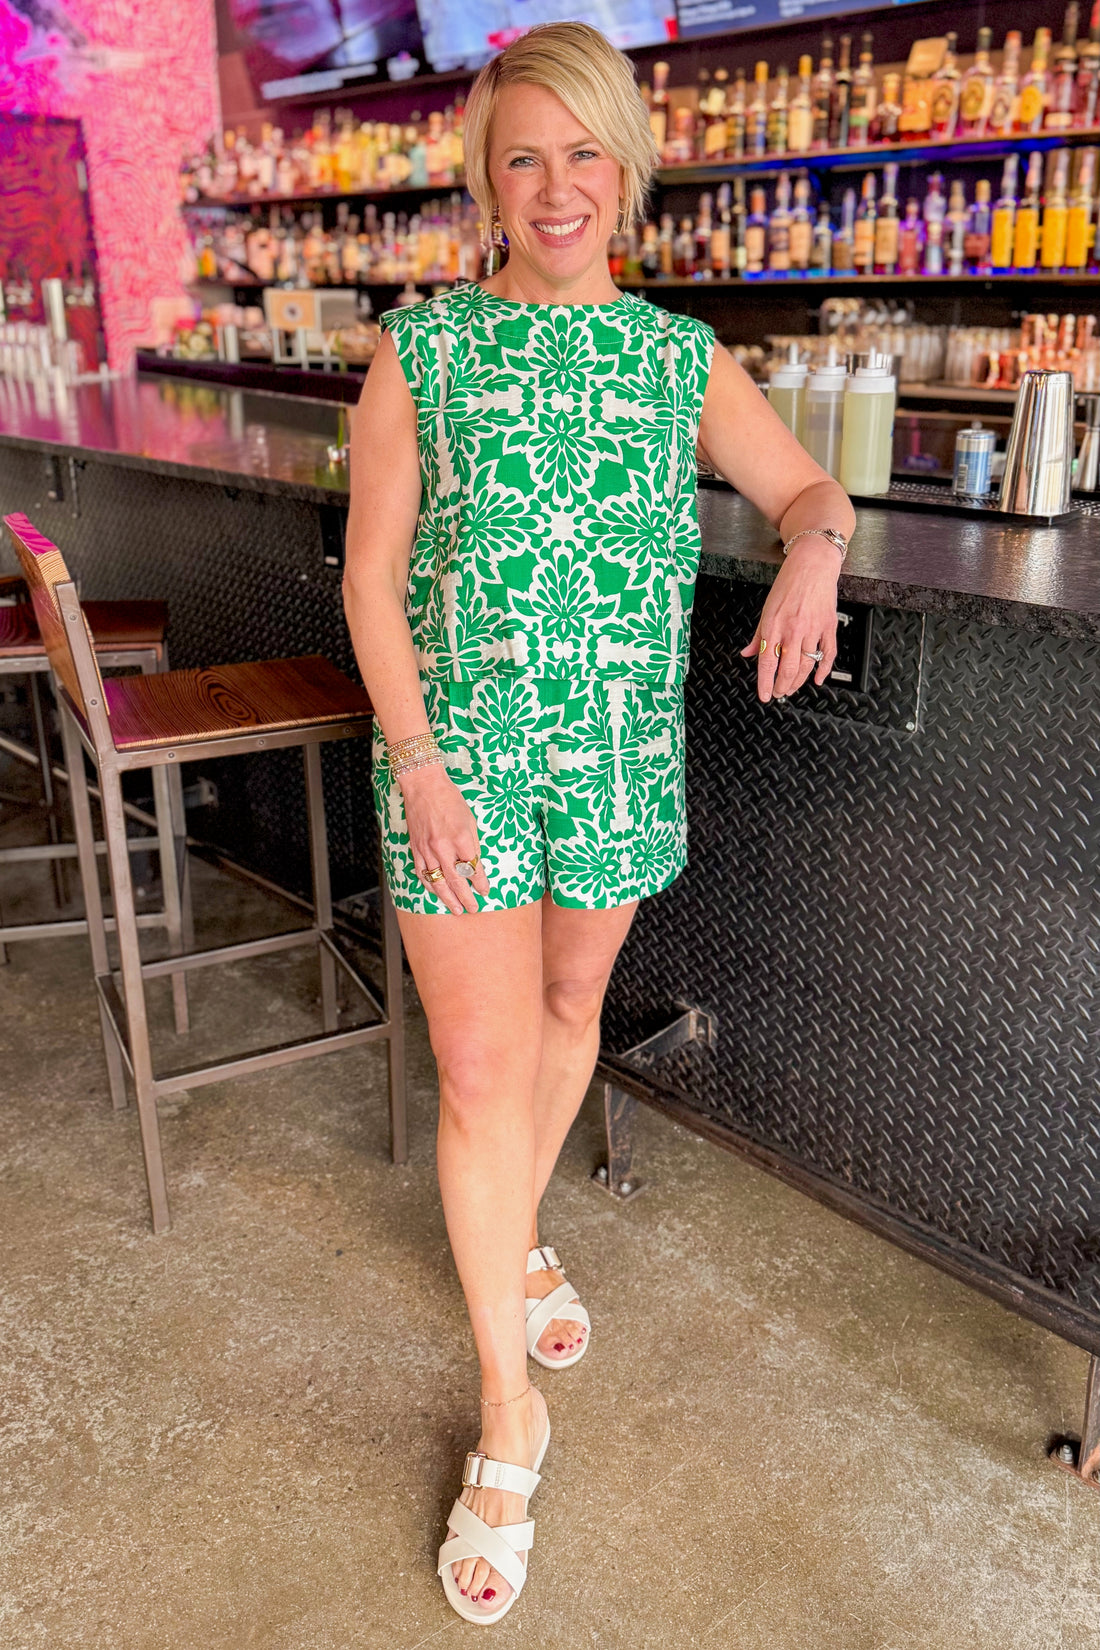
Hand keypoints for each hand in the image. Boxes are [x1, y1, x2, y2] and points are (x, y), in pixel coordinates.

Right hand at [397, 763, 490, 914]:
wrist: (423, 786)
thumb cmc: (450, 800)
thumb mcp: (469, 820)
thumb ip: (472, 844)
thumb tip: (475, 865)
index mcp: (460, 838)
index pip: (473, 868)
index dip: (480, 882)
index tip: (485, 891)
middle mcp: (442, 847)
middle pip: (456, 880)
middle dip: (466, 897)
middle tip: (473, 908)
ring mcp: (427, 850)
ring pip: (437, 881)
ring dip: (447, 898)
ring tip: (456, 909)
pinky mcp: (416, 848)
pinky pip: (422, 873)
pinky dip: (429, 885)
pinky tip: (436, 893)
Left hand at [740, 540, 840, 704]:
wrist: (812, 564)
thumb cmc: (789, 583)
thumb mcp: (766, 609)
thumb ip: (758, 635)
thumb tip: (747, 653)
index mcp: (774, 625)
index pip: (767, 662)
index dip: (765, 683)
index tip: (765, 695)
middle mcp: (793, 629)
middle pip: (788, 668)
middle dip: (782, 686)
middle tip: (779, 693)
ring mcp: (813, 629)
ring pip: (807, 665)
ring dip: (799, 682)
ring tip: (792, 688)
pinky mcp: (829, 626)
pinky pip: (828, 654)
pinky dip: (824, 670)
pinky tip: (818, 679)